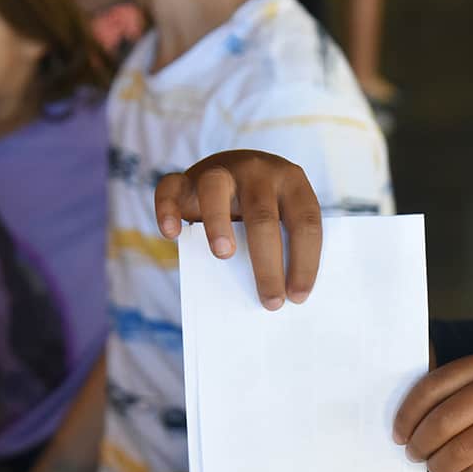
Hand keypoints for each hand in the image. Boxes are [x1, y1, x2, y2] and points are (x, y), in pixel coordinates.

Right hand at [154, 150, 322, 310]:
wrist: (229, 174)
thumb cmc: (262, 210)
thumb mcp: (281, 219)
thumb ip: (281, 243)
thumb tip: (277, 296)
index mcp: (292, 182)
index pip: (305, 222)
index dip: (305, 260)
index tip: (298, 296)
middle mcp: (258, 171)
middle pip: (263, 217)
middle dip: (268, 263)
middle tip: (270, 301)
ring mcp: (219, 170)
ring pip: (215, 191)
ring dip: (219, 224)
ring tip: (224, 256)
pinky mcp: (185, 179)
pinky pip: (170, 188)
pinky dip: (166, 210)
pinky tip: (171, 234)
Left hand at [392, 352, 472, 471]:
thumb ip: (466, 392)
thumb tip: (414, 420)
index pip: (434, 386)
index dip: (409, 413)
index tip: (398, 432)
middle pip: (444, 419)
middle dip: (421, 443)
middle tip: (415, 454)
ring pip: (462, 447)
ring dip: (441, 463)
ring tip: (437, 467)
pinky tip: (468, 471)